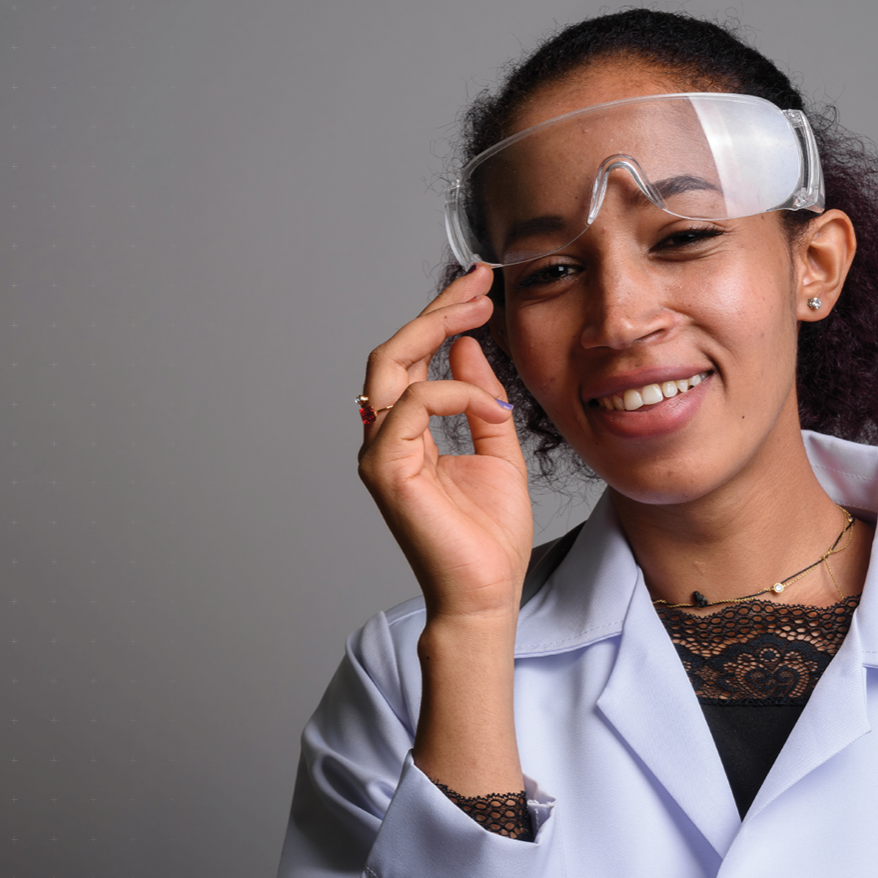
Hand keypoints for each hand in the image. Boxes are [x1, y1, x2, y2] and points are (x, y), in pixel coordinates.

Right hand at [357, 264, 532, 626]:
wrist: (486, 593)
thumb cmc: (489, 536)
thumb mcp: (498, 450)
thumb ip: (480, 400)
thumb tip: (468, 348)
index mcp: (409, 434)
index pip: (415, 361)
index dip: (444, 318)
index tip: (481, 288)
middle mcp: (385, 438)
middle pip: (394, 353)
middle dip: (436, 311)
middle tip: (479, 284)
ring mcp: (380, 453)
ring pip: (389, 367)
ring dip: (435, 331)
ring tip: (480, 311)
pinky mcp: (386, 469)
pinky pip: (411, 405)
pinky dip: (452, 393)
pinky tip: (488, 403)